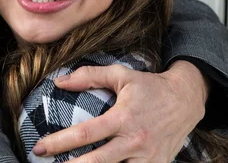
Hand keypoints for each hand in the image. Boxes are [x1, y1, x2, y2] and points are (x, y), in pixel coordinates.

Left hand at [31, 60, 208, 162]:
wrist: (187, 100)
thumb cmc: (150, 86)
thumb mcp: (121, 75)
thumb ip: (89, 76)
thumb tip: (59, 81)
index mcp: (123, 118)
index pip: (85, 133)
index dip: (60, 142)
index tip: (40, 148)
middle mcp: (134, 141)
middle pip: (97, 162)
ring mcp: (147, 157)